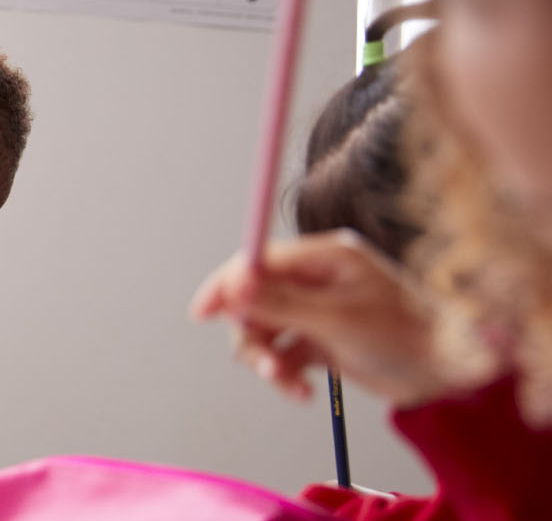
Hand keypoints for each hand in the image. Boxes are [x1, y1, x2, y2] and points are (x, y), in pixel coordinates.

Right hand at [190, 230, 453, 406]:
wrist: (446, 378)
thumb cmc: (405, 337)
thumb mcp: (336, 319)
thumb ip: (280, 303)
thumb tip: (234, 290)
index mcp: (325, 256)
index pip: (258, 261)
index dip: (228, 286)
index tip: (202, 313)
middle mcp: (317, 278)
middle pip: (254, 300)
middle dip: (254, 336)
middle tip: (266, 366)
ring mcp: (317, 309)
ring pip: (264, 331)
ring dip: (268, 361)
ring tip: (288, 383)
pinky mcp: (319, 339)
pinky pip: (282, 353)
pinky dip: (285, 375)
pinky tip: (304, 392)